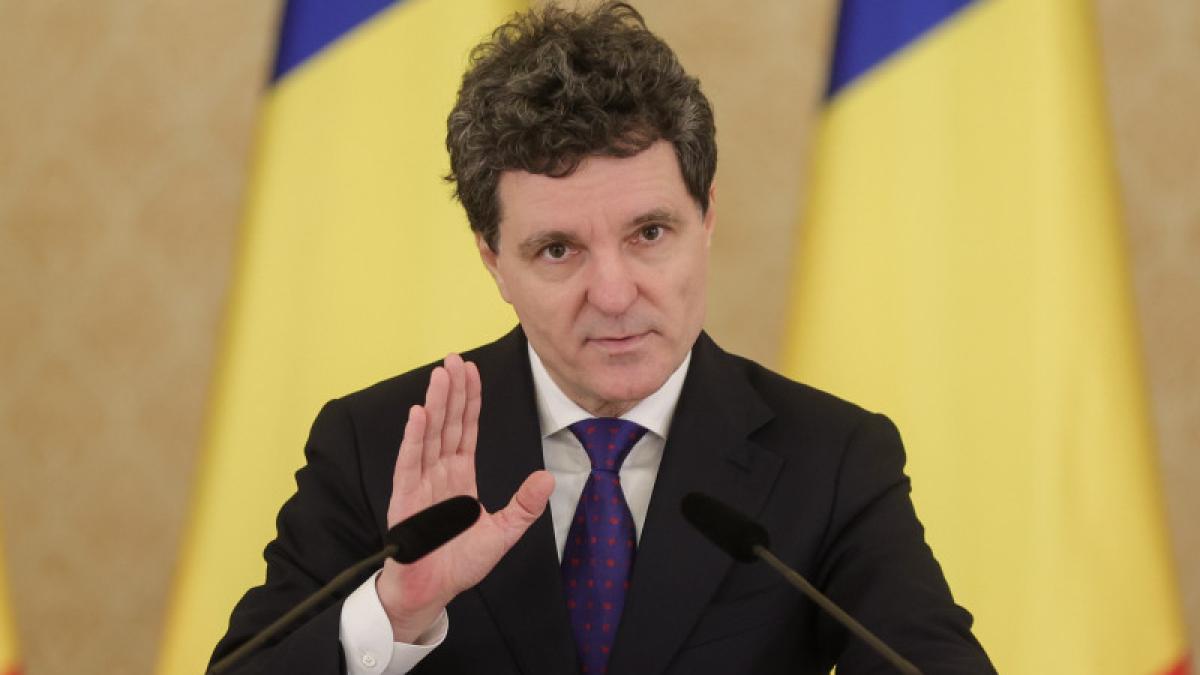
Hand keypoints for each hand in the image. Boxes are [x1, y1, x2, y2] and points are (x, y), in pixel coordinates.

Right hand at [377, 353, 554, 641]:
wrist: (431, 592)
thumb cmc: (459, 563)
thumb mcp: (503, 533)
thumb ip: (524, 505)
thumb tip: (548, 478)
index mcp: (460, 476)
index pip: (466, 429)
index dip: (470, 400)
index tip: (471, 371)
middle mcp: (439, 473)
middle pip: (447, 423)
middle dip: (452, 391)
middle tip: (454, 359)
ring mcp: (420, 482)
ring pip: (429, 434)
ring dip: (435, 404)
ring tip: (440, 375)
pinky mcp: (404, 498)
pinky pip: (410, 462)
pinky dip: (414, 438)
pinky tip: (419, 413)